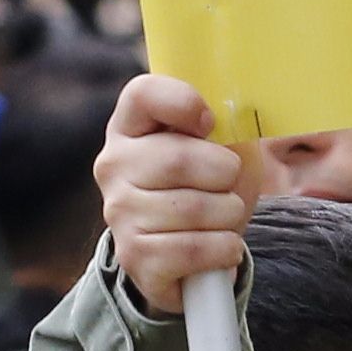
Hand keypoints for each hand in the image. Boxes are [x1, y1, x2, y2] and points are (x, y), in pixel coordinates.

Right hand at [100, 71, 253, 308]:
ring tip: (224, 217)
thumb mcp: (221, 146)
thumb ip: (224, 126)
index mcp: (130, 126)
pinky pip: (193, 249)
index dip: (183, 102)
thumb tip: (237, 123)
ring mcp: (118, 212)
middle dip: (226, 174)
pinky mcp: (134, 256)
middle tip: (230, 183)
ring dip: (229, 215)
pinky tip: (221, 246)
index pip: (143, 94)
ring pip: (193, 209)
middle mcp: (114, 165)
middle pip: (178, 159)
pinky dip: (223, 249)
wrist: (193, 251)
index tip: (209, 123)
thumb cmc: (209, 185)